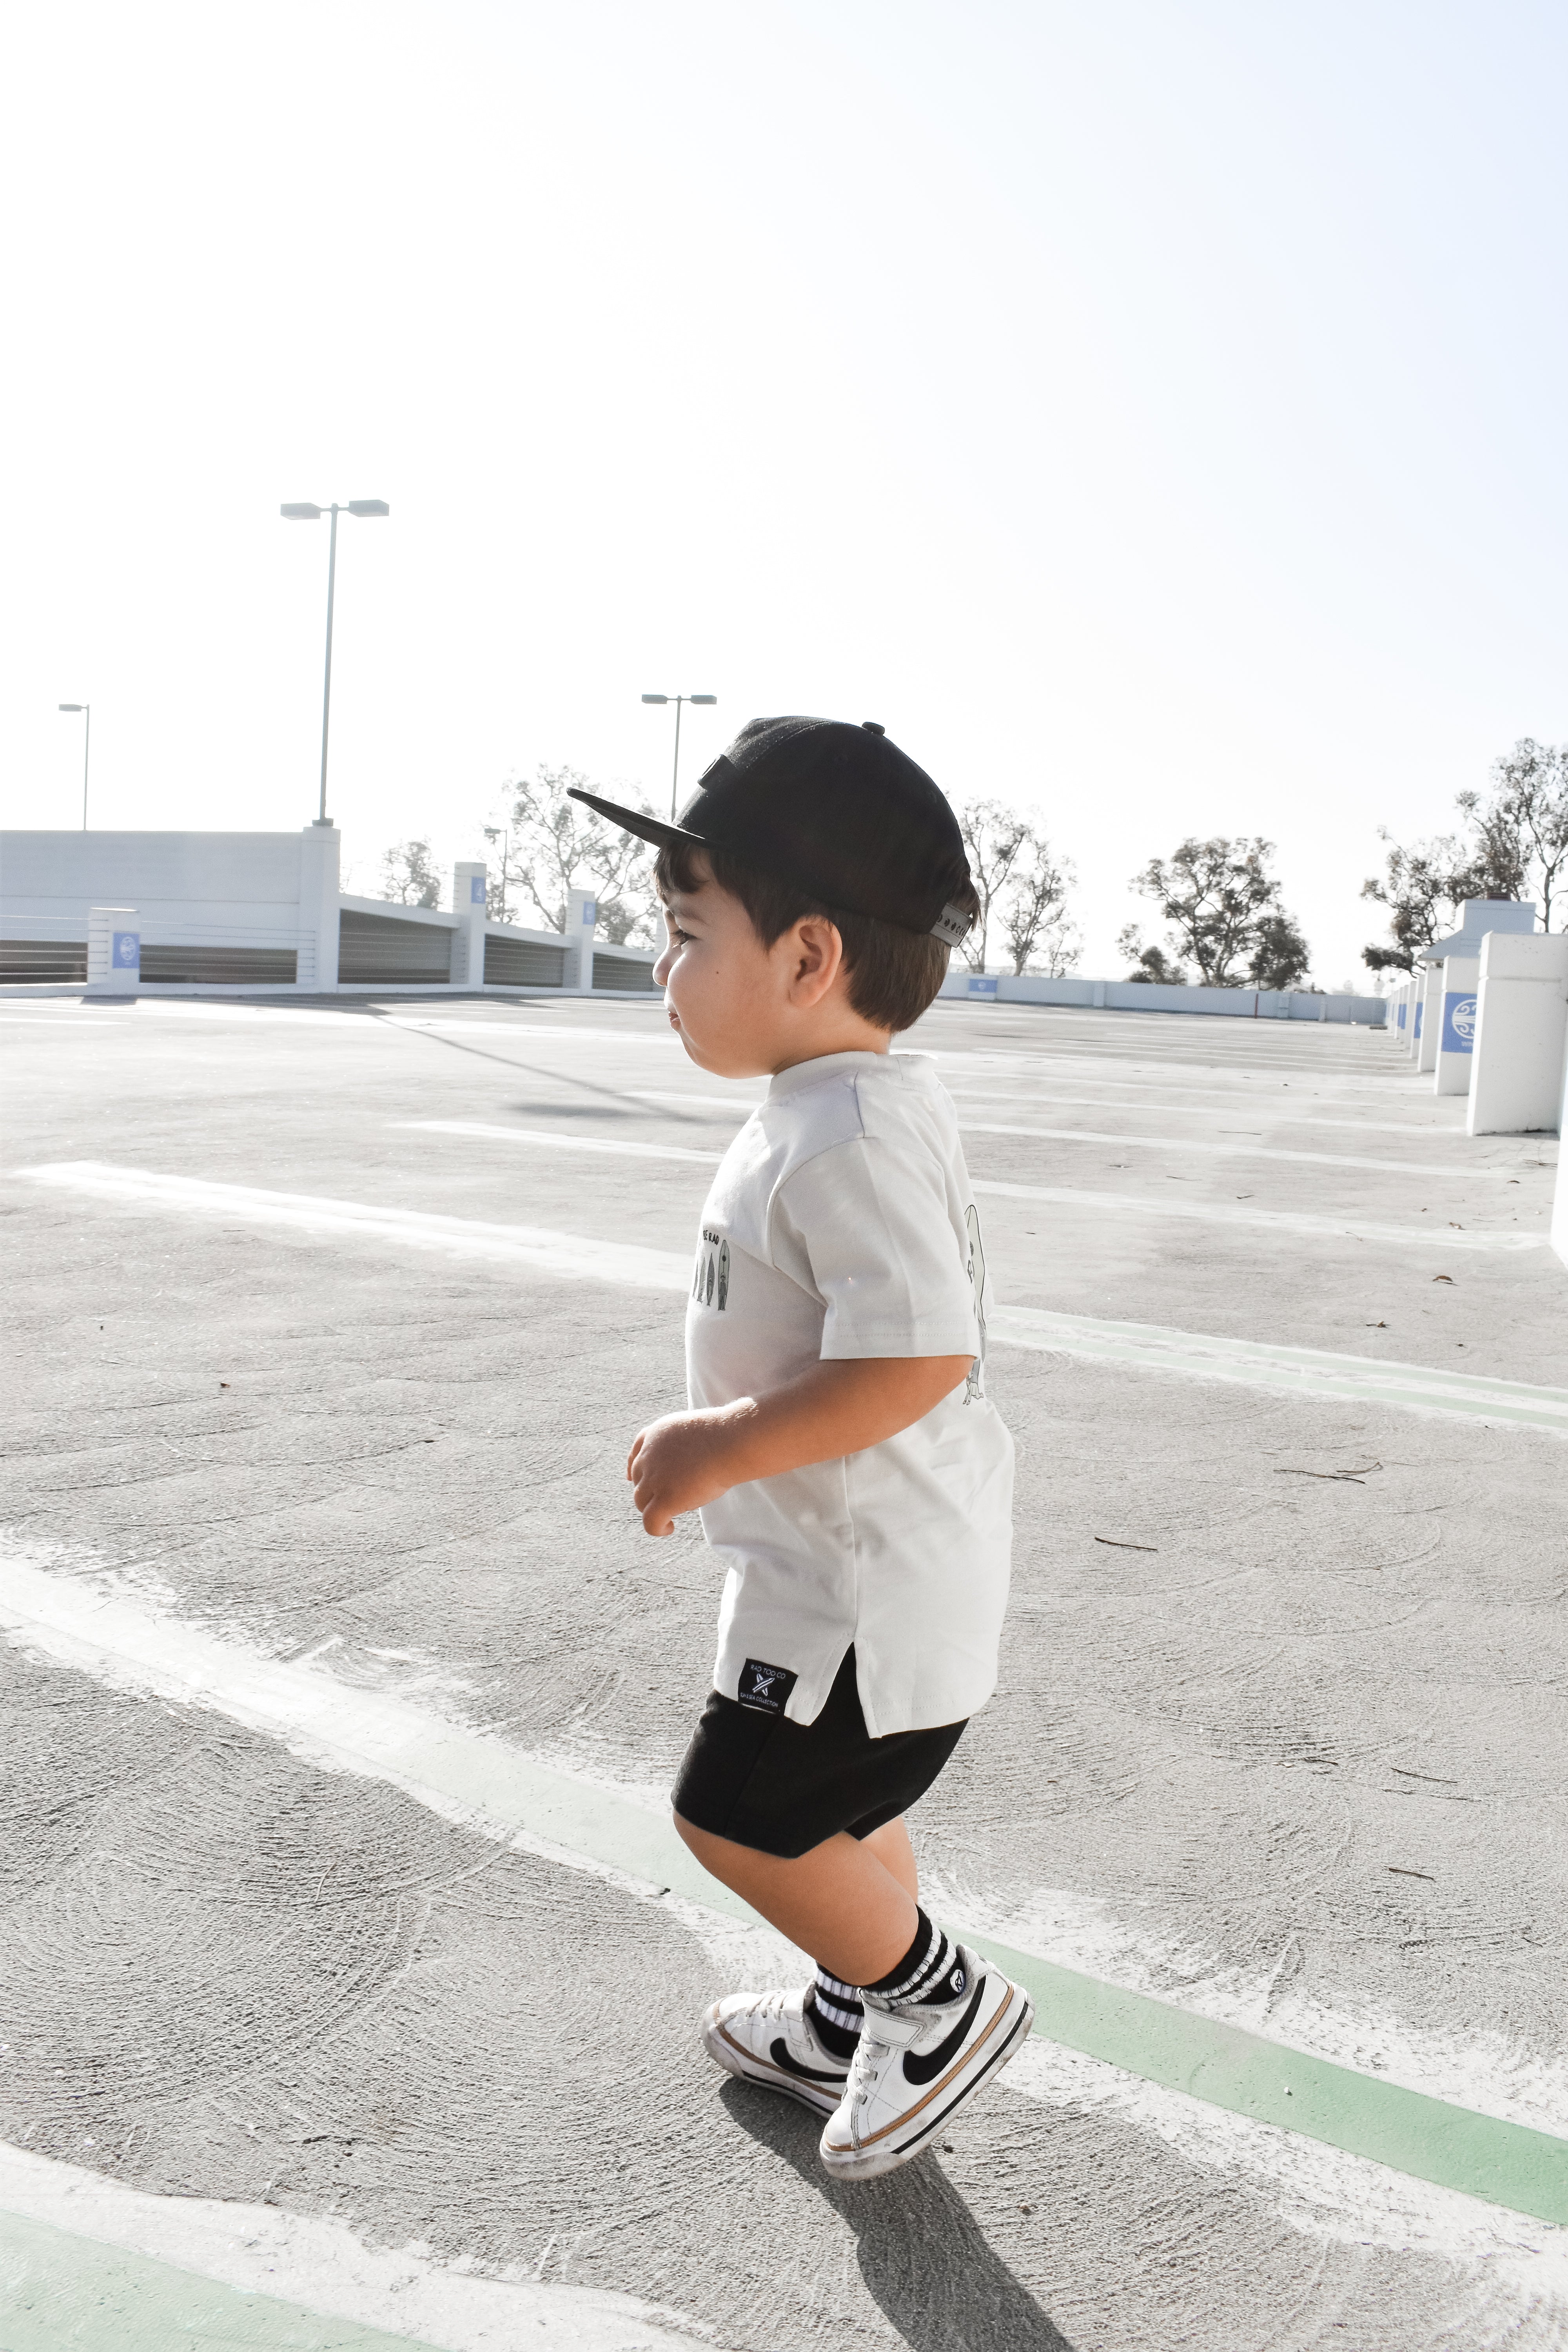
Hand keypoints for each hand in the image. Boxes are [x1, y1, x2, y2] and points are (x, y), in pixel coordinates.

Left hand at [627, 1408, 739, 1536]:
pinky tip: (670, 1528)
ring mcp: (654, 1477)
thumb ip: (680, 1444)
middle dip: (650, 1491)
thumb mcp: (693, 1430)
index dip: (634, 1469)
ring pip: (641, 1502)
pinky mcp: (665, 1498)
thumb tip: (685, 1464)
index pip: (636, 1453)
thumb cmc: (725, 1436)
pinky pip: (650, 1522)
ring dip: (653, 1510)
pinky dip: (657, 1528)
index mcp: (657, 1434)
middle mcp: (649, 1455)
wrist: (732, 1443)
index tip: (633, 1479)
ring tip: (671, 1517)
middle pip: (639, 1480)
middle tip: (670, 1500)